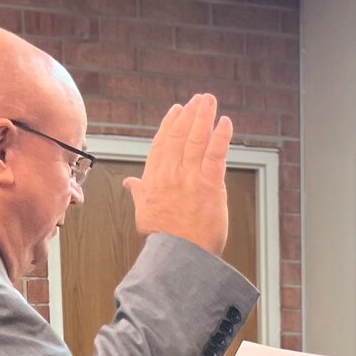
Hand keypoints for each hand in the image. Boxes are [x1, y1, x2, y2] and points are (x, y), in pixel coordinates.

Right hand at [125, 93, 233, 254]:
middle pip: (179, 136)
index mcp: (154, 178)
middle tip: (198, 99)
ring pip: (197, 139)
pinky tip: (225, 122)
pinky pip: (216, 154)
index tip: (176, 111)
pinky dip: (221, 136)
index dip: (170, 124)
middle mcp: (170, 173)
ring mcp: (190, 177)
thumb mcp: (144, 212)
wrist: (178, 256)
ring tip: (209, 101)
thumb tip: (129, 183)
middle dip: (190, 114)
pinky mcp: (210, 185)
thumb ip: (139, 192)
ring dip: (204, 116)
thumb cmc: (164, 238)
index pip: (161, 144)